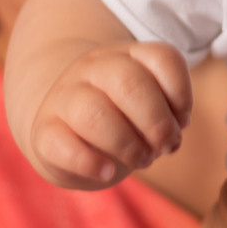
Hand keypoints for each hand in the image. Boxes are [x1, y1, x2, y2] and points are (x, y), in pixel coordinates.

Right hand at [26, 42, 191, 188]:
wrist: (65, 132)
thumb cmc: (120, 121)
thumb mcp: (148, 108)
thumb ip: (168, 114)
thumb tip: (170, 137)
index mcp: (126, 56)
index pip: (162, 57)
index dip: (182, 94)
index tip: (181, 120)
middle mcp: (93, 69)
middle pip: (129, 83)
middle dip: (157, 124)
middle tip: (164, 147)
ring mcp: (64, 98)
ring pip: (94, 113)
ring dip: (128, 145)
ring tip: (141, 160)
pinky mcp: (44, 132)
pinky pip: (62, 144)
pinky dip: (91, 163)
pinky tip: (106, 171)